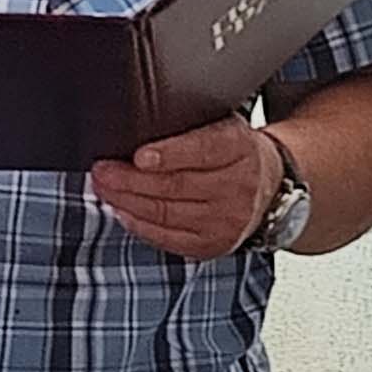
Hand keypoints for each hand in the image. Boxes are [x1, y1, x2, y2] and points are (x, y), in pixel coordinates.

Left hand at [92, 116, 281, 260]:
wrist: (268, 187)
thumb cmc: (234, 152)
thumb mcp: (223, 126)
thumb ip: (189, 127)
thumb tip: (136, 129)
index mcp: (241, 148)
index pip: (203, 151)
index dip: (169, 154)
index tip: (138, 156)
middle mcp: (238, 187)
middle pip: (177, 186)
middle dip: (131, 179)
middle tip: (103, 171)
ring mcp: (227, 221)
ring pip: (167, 213)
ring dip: (127, 202)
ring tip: (104, 189)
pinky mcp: (214, 245)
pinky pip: (168, 238)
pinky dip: (139, 225)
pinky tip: (123, 212)